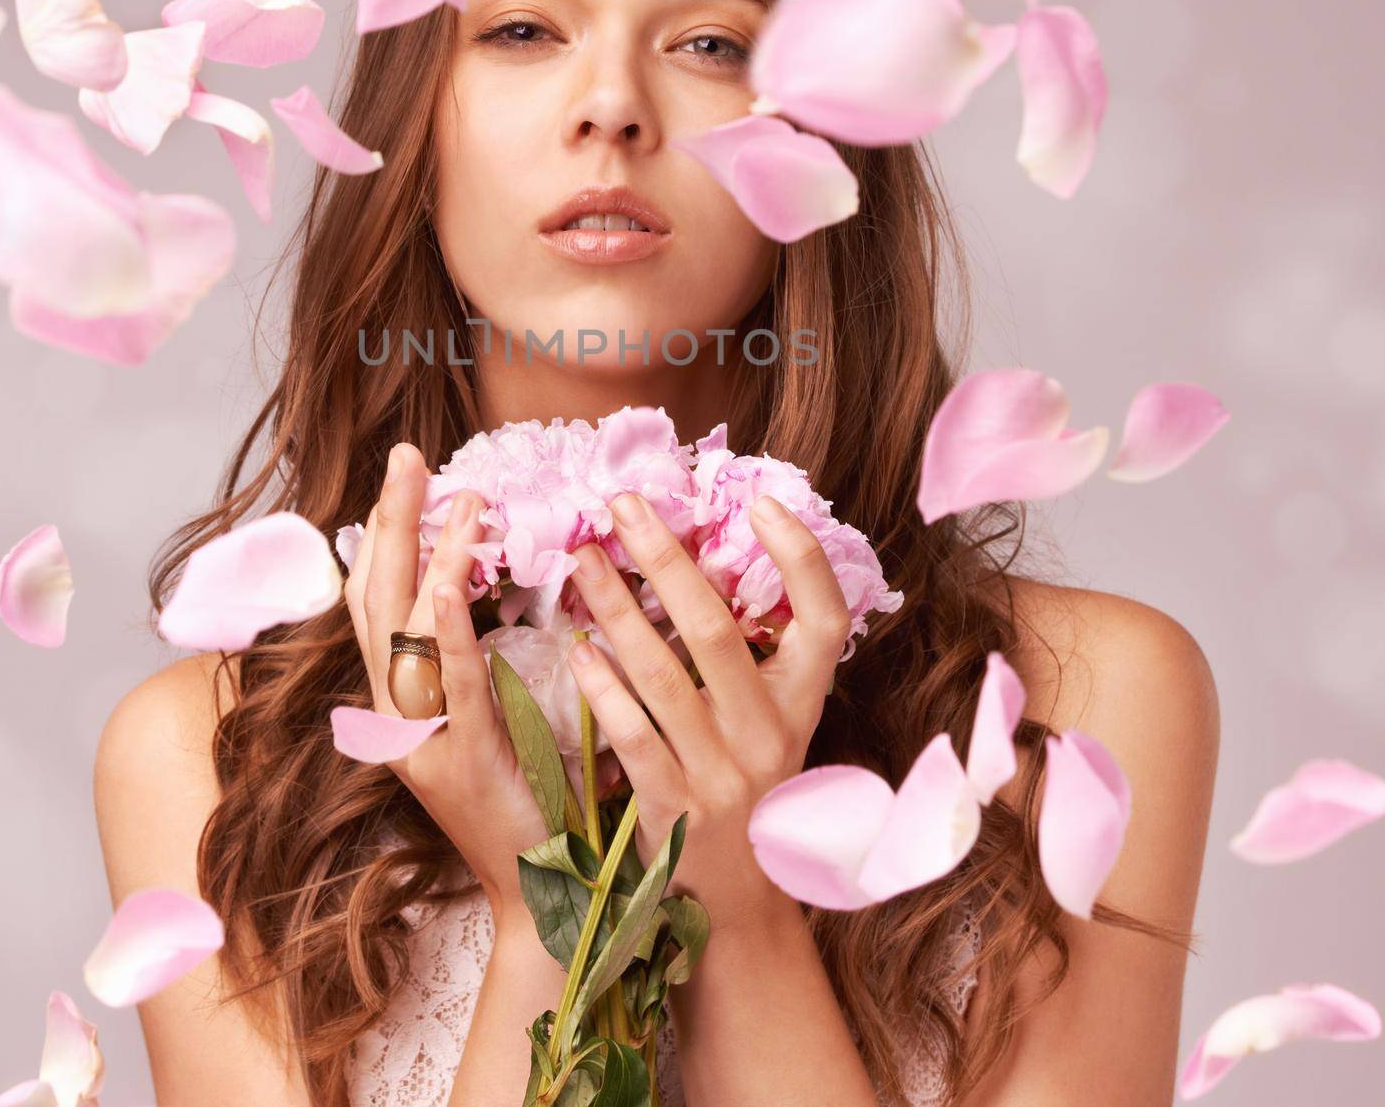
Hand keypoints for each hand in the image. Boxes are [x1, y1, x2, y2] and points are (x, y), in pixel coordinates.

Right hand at [341, 442, 549, 920]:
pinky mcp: (458, 760)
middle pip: (375, 600)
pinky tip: (446, 579)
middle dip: (391, 521)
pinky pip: (446, 682)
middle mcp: (396, 717)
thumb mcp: (498, 715)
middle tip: (408, 454)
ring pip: (405, 631)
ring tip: (458, 495)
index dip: (385, 533)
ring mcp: (419, 741)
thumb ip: (481, 656)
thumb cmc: (534, 799)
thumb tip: (490, 580)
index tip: (404, 472)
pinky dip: (443, 627)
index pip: (378, 602)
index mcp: (404, 703)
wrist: (542, 897)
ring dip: (427, 555)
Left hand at [564, 490, 851, 927]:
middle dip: (668, 559)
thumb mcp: (770, 719)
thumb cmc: (746, 784)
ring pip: (665, 677)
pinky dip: (604, 689)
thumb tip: (712, 552)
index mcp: (802, 702)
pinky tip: (578, 648)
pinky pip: (634, 737)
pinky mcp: (675, 810)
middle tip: (623, 504)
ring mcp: (723, 775)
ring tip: (583, 560)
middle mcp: (771, 734)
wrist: (738, 900)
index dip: (801, 559)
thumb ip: (751, 653)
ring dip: (619, 610)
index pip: (825, 619)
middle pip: (720, 631)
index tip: (763, 503)